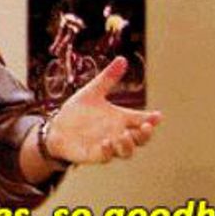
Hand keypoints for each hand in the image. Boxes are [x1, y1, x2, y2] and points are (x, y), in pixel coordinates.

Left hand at [46, 57, 161, 162]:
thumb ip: (108, 78)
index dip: (152, 119)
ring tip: (124, 135)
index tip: (157, 115)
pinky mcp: (94, 154)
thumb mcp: (92, 92)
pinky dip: (107, 151)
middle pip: (140, 139)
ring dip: (128, 145)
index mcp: (120, 119)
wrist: (56, 128)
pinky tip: (105, 142)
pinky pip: (105, 157)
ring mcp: (108, 146)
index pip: (142, 120)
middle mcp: (118, 134)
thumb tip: (122, 58)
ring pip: (126, 152)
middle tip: (146, 127)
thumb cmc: (77, 112)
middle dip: (145, 135)